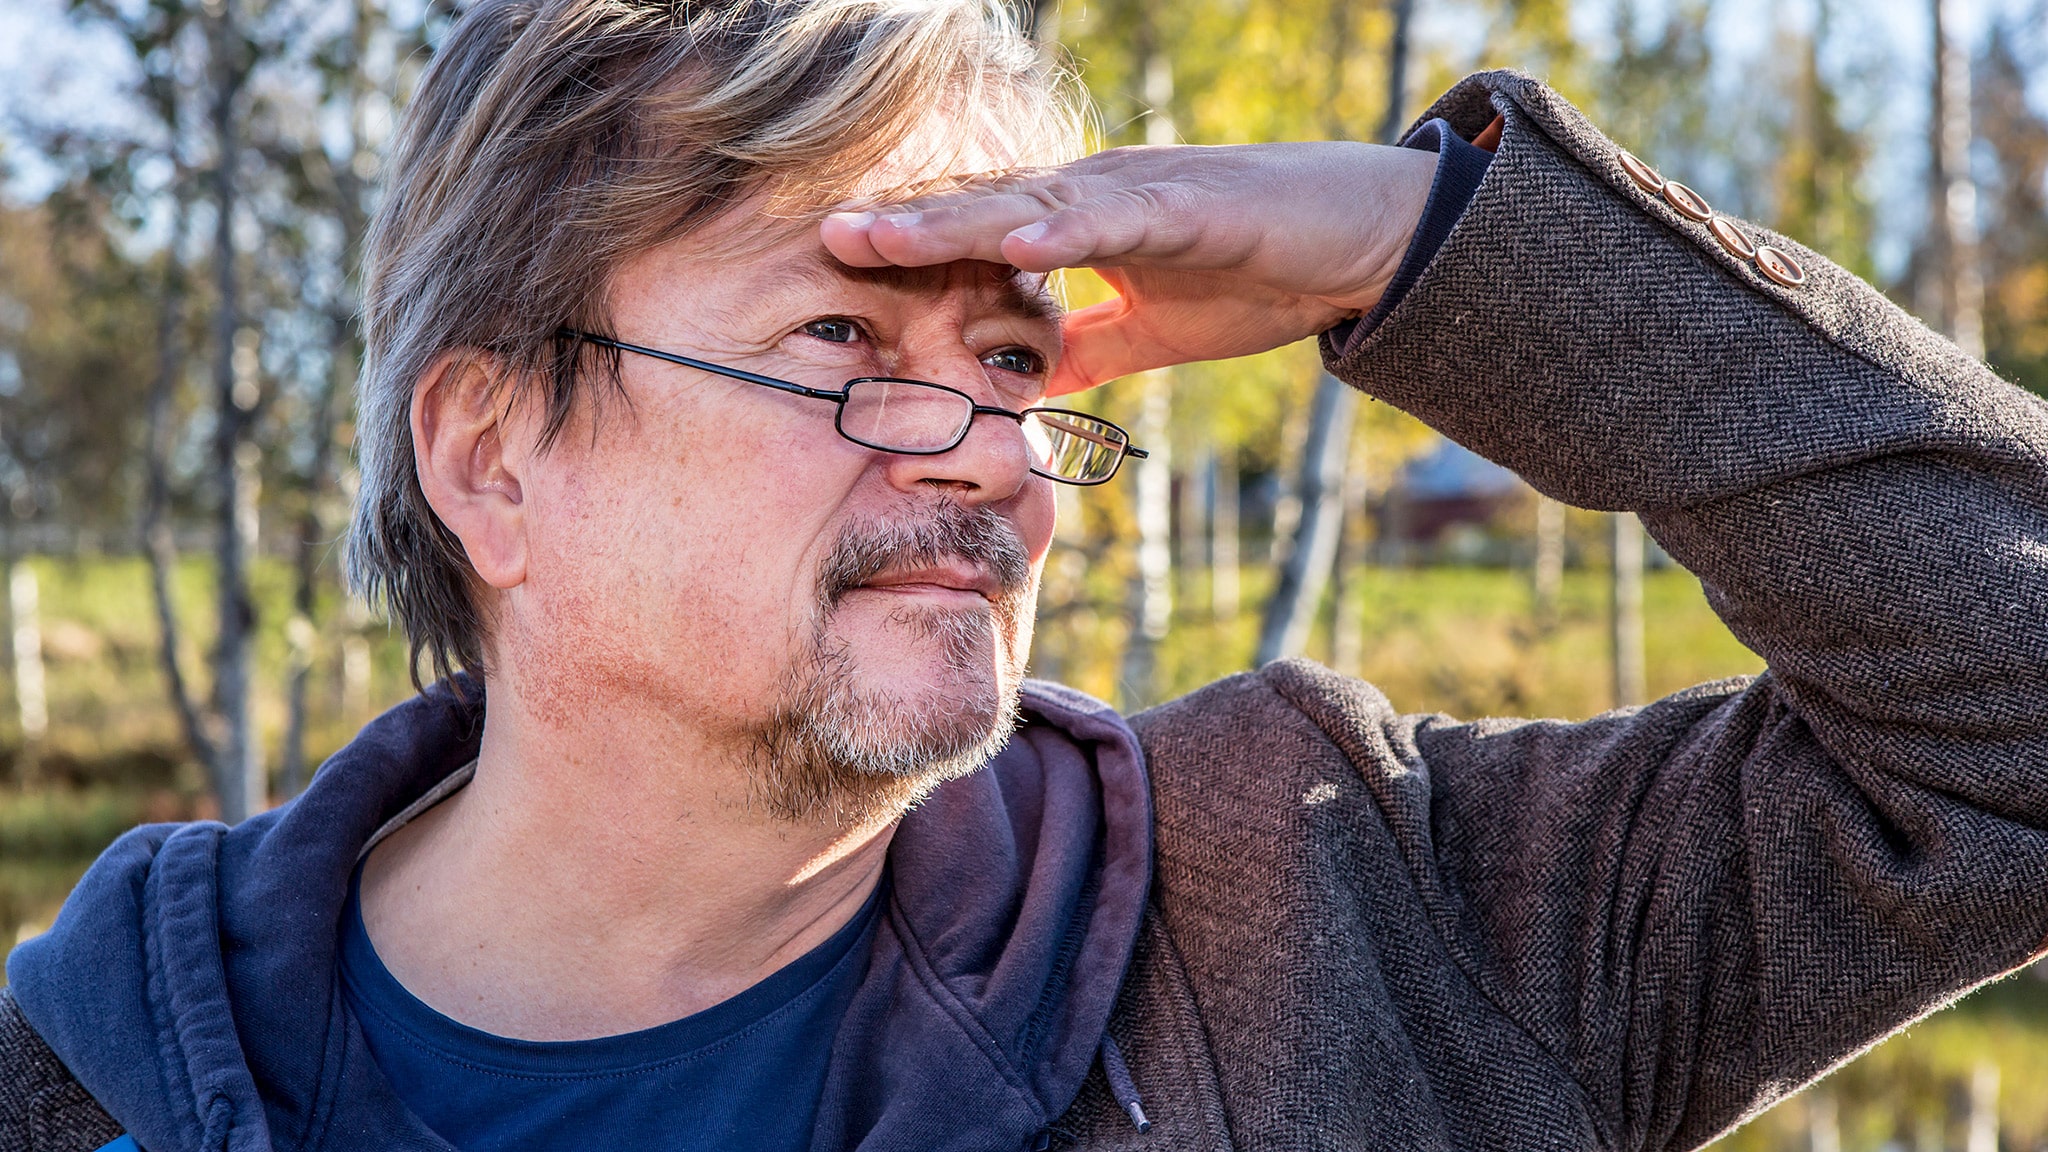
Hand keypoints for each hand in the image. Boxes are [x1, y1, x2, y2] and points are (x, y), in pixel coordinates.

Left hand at [820, 141, 1437, 393]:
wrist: (1365, 240)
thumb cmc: (1260, 274)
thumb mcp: (1152, 329)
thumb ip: (1088, 348)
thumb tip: (1026, 387)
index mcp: (1081, 226)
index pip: (978, 240)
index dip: (910, 255)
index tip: (833, 278)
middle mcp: (1096, 197)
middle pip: (980, 212)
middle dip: (901, 228)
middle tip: (821, 241)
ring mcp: (1140, 194)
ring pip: (1029, 204)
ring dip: (951, 222)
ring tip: (879, 236)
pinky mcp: (1193, 205)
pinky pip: (1120, 217)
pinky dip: (1065, 227)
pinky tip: (1017, 239)